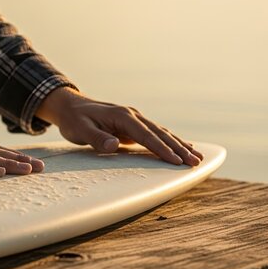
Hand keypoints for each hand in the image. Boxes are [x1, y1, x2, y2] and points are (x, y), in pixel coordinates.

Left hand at [36, 87, 202, 165]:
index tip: (177, 162)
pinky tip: (183, 147)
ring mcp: (134, 118)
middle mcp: (132, 115)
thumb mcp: (80, 130)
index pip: (146, 135)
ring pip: (161, 132)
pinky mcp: (132, 124)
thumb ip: (96, 138)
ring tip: (197, 157)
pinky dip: (170, 141)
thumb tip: (115, 145)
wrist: (70, 106)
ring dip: (179, 145)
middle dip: (179, 148)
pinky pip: (155, 133)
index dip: (162, 149)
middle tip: (196, 162)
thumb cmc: (74, 120)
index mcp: (122, 116)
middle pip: (160, 133)